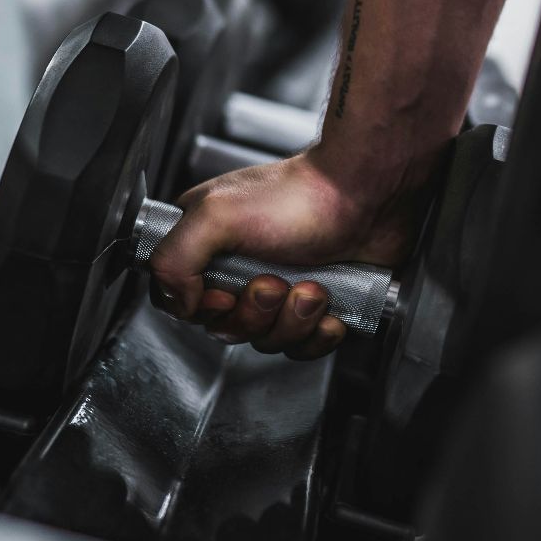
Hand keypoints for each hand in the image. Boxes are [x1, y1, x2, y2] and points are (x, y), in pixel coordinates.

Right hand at [148, 148, 424, 358]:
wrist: (367, 195)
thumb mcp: (216, 215)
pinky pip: (304, 345)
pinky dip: (319, 332)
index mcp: (208, 243)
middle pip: (226, 327)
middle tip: (274, 281)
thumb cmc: (299, 196)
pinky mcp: (315, 305)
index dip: (202, 309)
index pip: (179, 300)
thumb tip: (179, 303)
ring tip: (312, 286)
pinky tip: (330, 305)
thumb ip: (173, 259)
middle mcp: (240, 267)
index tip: (225, 294)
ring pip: (267, 339)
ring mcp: (280, 287)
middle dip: (255, 313)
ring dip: (292, 319)